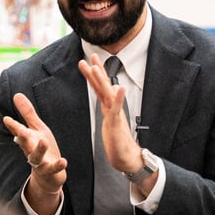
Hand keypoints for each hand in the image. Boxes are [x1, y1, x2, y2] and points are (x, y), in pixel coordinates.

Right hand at [3, 92, 66, 210]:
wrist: (48, 176)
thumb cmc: (43, 149)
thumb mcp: (37, 129)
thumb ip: (27, 113)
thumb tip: (17, 94)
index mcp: (28, 139)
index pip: (19, 131)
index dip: (13, 126)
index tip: (7, 118)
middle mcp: (31, 150)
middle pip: (25, 144)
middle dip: (22, 137)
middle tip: (21, 131)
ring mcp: (40, 162)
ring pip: (37, 157)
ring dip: (39, 150)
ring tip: (43, 141)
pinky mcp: (50, 171)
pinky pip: (53, 169)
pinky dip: (58, 166)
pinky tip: (63, 161)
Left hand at [78, 53, 140, 174]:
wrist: (126, 158)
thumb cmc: (118, 142)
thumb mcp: (110, 123)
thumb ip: (110, 109)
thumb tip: (111, 94)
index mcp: (109, 108)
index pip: (100, 88)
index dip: (94, 75)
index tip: (87, 62)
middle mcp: (112, 108)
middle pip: (103, 86)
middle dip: (97, 70)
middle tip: (91, 55)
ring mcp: (115, 115)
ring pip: (108, 94)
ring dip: (102, 79)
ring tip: (96, 66)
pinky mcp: (118, 124)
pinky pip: (118, 109)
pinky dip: (119, 98)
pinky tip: (120, 87)